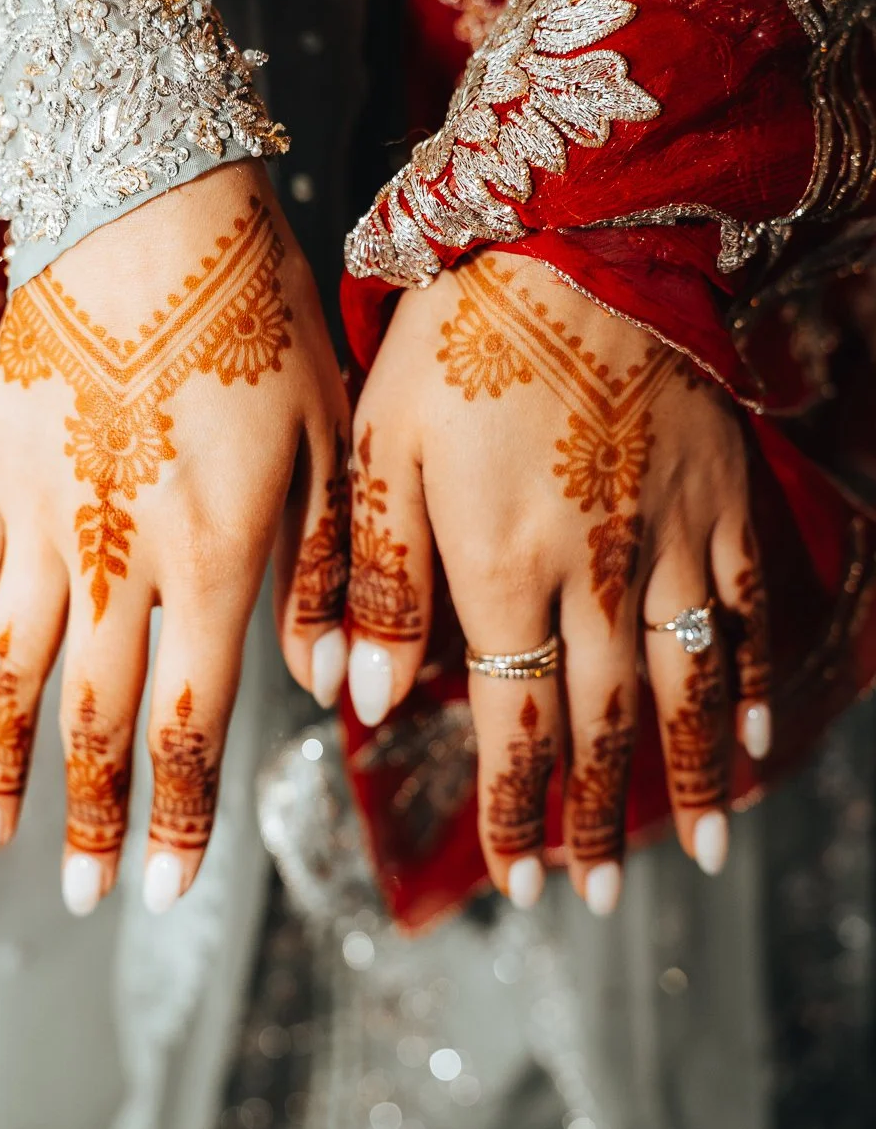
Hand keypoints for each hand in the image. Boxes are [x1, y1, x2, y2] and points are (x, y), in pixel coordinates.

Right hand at [0, 161, 349, 915]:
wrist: (151, 208)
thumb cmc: (262, 318)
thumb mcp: (331, 439)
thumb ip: (328, 571)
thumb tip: (328, 691)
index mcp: (218, 551)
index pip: (191, 719)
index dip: (176, 816)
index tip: (161, 891)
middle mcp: (122, 555)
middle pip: (100, 719)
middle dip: (95, 818)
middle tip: (88, 896)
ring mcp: (43, 517)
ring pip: (15, 675)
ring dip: (8, 770)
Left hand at [346, 249, 769, 914]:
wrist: (572, 234)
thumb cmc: (456, 340)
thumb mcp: (383, 450)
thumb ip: (382, 580)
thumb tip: (367, 698)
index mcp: (502, 566)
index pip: (515, 722)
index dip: (519, 808)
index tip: (519, 877)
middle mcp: (597, 571)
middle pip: (602, 723)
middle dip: (594, 818)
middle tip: (590, 894)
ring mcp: (671, 535)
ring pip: (687, 686)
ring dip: (690, 779)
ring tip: (698, 852)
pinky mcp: (720, 492)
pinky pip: (748, 603)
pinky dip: (756, 678)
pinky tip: (762, 734)